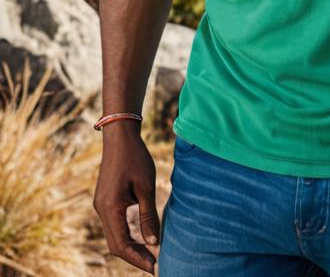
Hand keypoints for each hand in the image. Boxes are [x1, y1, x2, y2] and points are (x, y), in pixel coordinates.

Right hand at [92, 125, 160, 273]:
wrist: (120, 136)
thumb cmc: (136, 157)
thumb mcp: (146, 186)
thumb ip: (148, 215)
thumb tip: (153, 243)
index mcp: (110, 208)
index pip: (121, 245)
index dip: (138, 259)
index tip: (155, 267)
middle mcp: (102, 210)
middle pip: (116, 244)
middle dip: (135, 257)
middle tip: (155, 265)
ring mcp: (101, 205)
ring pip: (114, 236)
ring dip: (131, 247)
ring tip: (151, 254)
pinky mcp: (105, 200)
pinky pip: (115, 225)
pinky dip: (128, 235)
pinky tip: (142, 237)